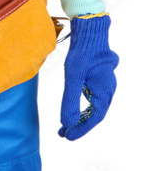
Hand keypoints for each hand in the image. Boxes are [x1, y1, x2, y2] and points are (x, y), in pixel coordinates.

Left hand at [59, 13, 118, 140]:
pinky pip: (93, 99)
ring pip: (94, 108)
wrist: (91, 33)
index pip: (94, 117)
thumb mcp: (73, 78)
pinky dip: (83, 108)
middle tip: (62, 133)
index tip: (67, 137)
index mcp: (103, 91)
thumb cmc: (82, 54)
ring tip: (64, 126)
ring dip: (80, 118)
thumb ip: (70, 101)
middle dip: (79, 126)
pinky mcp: (99, 80)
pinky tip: (73, 110)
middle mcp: (108, 90)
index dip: (81, 129)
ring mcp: (105, 85)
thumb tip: (66, 122)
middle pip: (95, 115)